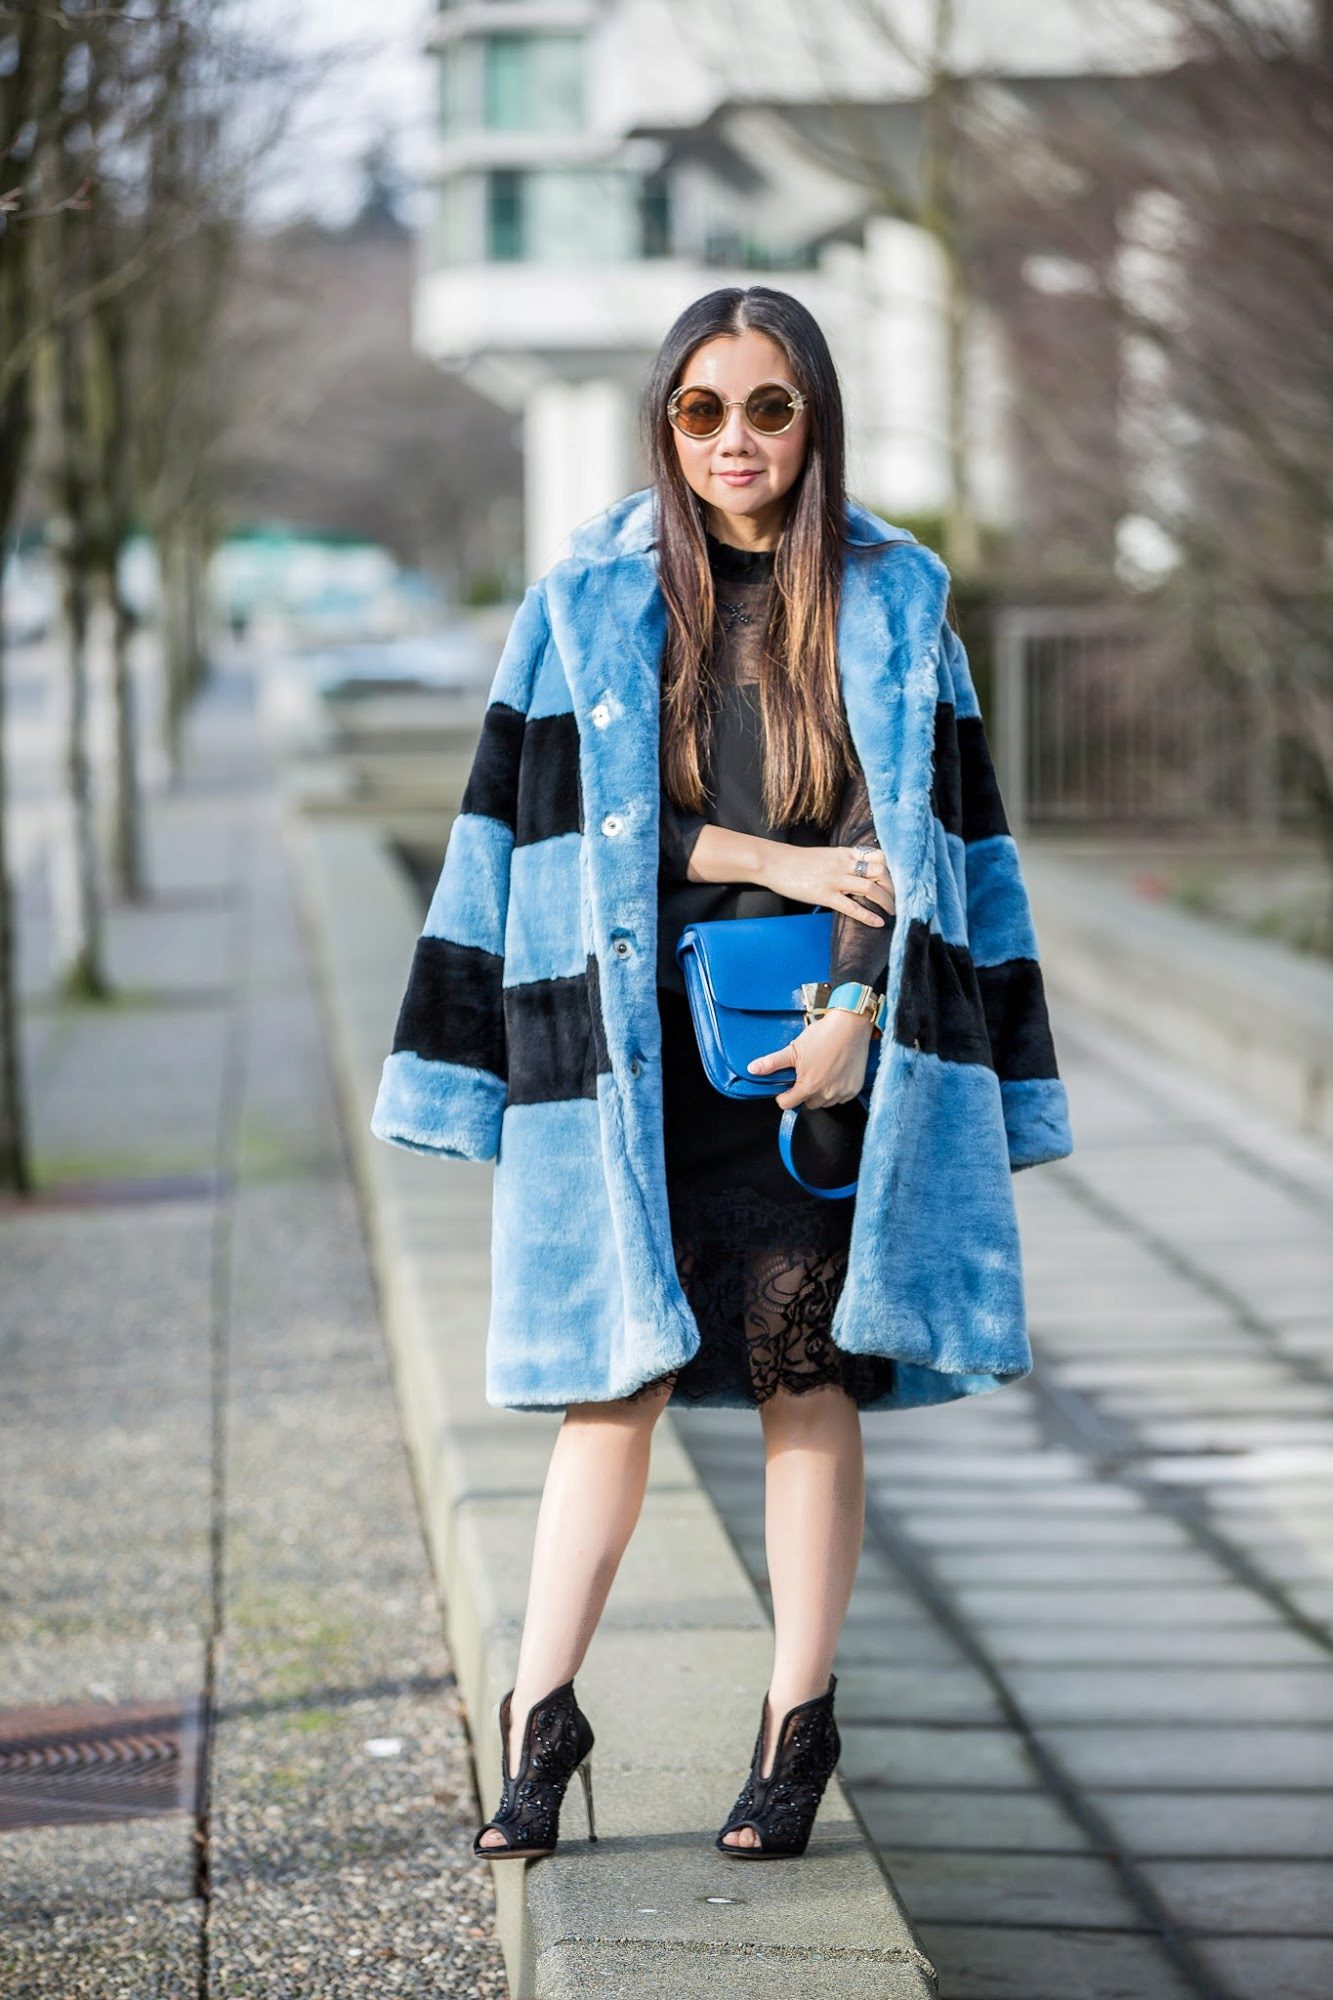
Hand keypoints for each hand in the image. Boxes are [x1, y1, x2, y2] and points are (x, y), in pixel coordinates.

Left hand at [747, 1007, 874, 1110]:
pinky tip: (835, 1073)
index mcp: (808, 1087)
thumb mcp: (793, 1049)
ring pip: (824, 1102)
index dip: (783, 1095)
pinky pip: (840, 1098)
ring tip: (821, 1071)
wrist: (851, 1025)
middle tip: (806, 1073)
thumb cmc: (824, 1035)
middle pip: (807, 1104)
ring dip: (821, 1092)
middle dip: (804, 1092)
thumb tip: (752, 1069)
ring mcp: (842, 1093)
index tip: (787, 1085)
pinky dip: (836, 1089)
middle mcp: (826, 1094)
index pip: (787, 1104)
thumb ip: (772, 1063)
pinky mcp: (854, 1089)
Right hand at [757, 840, 894, 927]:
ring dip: (886, 901)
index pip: (878, 856)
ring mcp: (834, 879)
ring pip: (870, 887)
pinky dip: (868, 915)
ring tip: (892, 911)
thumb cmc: (797, 861)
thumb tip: (858, 872)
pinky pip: (851, 906)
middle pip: (880, 871)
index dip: (892, 868)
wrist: (774, 863)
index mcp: (844, 853)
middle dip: (893, 887)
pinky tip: (878, 923)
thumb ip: (843, 861)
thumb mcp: (825, 855)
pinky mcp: (824, 894)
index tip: (897, 880)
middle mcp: (843, 864)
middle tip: (898, 899)